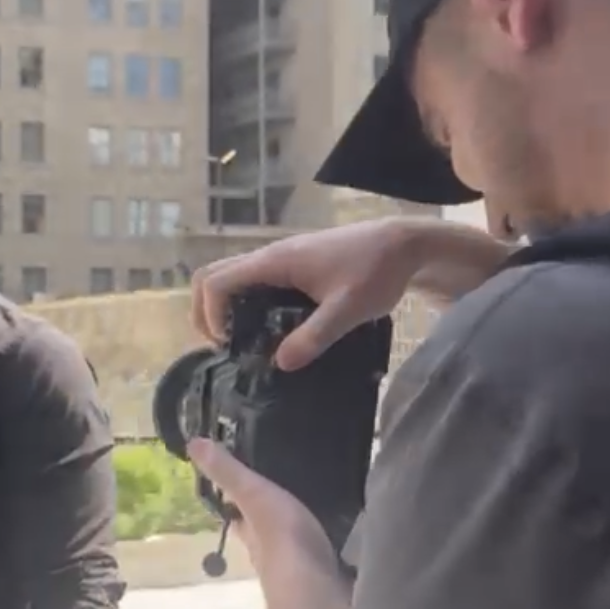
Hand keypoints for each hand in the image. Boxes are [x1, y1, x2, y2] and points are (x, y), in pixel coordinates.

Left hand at [189, 439, 337, 591]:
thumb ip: (229, 473)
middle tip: (288, 489)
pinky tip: (337, 534)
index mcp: (249, 532)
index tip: (243, 482)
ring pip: (293, 543)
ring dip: (300, 530)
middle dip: (273, 515)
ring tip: (318, 503)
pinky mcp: (324, 573)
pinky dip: (324, 544)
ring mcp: (298, 566)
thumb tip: (192, 443)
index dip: (236, 500)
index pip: (236, 514)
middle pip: (265, 531)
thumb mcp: (252, 496)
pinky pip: (320, 553)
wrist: (316, 588)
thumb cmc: (280, 540)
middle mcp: (268, 552)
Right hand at [191, 219, 429, 366]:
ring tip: (243, 344)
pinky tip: (269, 331)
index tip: (228, 346)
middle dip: (206, 313)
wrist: (403, 244)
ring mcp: (280, 260)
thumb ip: (315, 336)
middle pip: (213, 277)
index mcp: (274, 262)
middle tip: (224, 348)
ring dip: (224, 309)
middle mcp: (270, 256)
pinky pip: (253, 283)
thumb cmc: (376, 270)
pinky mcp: (293, 267)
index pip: (216, 282)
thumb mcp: (348, 309)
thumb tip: (280, 364)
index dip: (211, 316)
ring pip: (232, 279)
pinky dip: (245, 305)